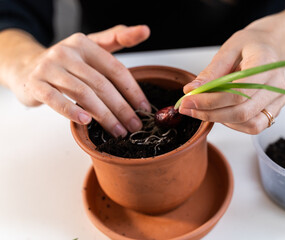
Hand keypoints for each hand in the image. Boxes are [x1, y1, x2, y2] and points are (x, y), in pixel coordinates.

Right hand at [11, 25, 150, 136]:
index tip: (144, 109)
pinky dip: (72, 111)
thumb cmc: (66, 62)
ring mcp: (49, 68)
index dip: (132, 91)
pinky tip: (86, 121)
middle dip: (122, 109)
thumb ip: (116, 38)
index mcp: (84, 44)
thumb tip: (145, 30)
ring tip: (118, 131)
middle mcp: (66, 53)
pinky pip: (56, 99)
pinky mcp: (35, 84)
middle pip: (102, 84)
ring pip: (83, 94)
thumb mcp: (90, 46)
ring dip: (104, 116)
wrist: (25, 66)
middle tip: (135, 126)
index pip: (115, 69)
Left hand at [179, 29, 284, 133]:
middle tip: (188, 108)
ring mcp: (278, 100)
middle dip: (210, 113)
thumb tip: (192, 90)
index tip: (188, 101)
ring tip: (203, 109)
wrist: (268, 47)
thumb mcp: (228, 50)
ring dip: (221, 120)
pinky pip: (254, 126)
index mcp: (266, 64)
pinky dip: (233, 124)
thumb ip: (211, 72)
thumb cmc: (249, 46)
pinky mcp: (274, 110)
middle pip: (242, 112)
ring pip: (249, 124)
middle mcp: (276, 85)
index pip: (238, 92)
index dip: (210, 101)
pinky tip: (220, 112)